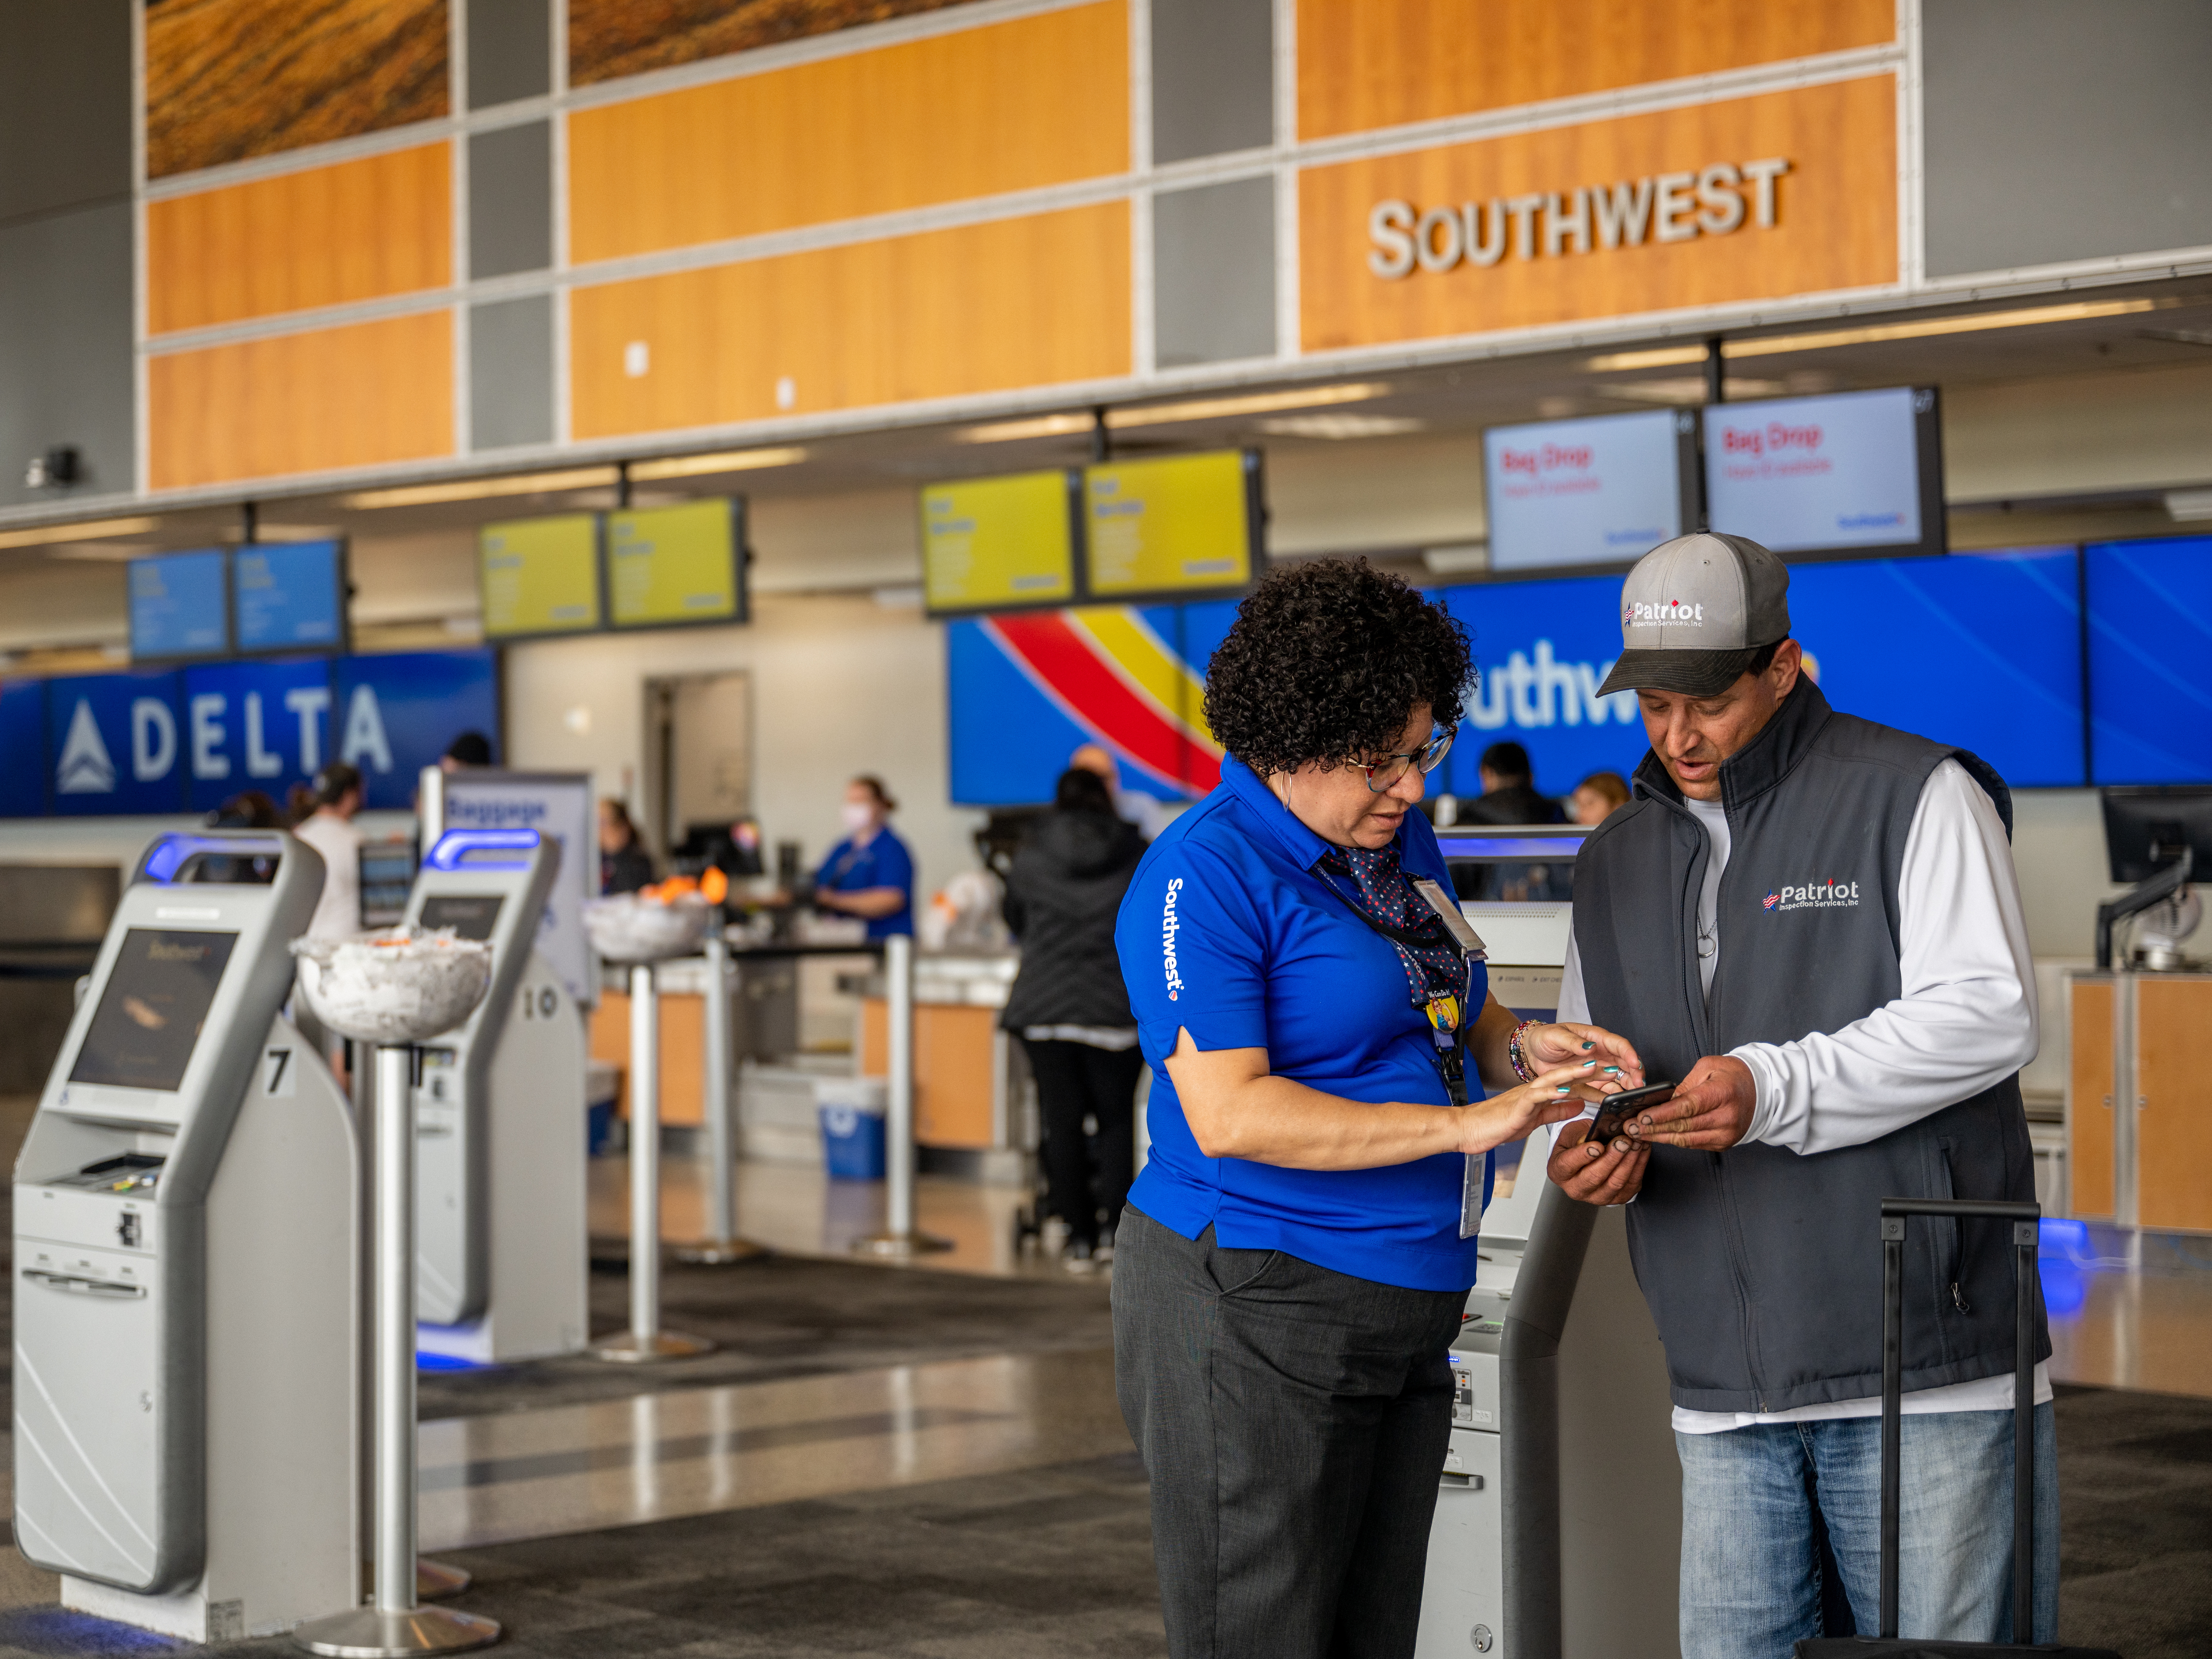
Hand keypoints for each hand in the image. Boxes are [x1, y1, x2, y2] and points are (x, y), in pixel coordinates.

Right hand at [1458, 1059, 1622, 1156]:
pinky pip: (1537, 1096)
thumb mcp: (1536, 1119)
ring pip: (1553, 1079)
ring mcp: (1526, 1096)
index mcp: (1541, 1093)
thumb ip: (1558, 1110)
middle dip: (1590, 1070)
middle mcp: (1535, 1090)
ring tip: (1593, 1067)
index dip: (1592, 1079)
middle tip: (1613, 1065)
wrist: (1470, 1128)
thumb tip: (1579, 1102)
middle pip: (1566, 1075)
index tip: (1613, 1076)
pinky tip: (1566, 1090)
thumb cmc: (1499, 1124)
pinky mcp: (1518, 1105)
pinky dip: (1552, 1092)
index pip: (1570, 1083)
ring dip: (1574, 1073)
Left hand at [1522, 1021, 1643, 1086]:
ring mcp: (1597, 1068)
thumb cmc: (1544, 1038)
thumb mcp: (1555, 1036)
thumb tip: (1590, 1046)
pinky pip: (1604, 1089)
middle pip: (1624, 1062)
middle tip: (1639, 1085)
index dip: (1629, 1053)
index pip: (1618, 1044)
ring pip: (1619, 1077)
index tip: (1635, 1064)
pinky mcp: (1590, 1081)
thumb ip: (1572, 1041)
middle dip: (1635, 1073)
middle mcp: (1600, 1052)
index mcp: (1595, 1037)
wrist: (1532, 1052)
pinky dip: (1611, 1096)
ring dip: (1627, 1086)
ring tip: (1631, 1097)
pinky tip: (1614, 1103)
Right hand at [1547, 1115, 1649, 1203]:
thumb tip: (1601, 1130)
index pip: (1568, 1165)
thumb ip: (1582, 1133)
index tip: (1596, 1146)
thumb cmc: (1578, 1144)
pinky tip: (1642, 1150)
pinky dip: (1639, 1166)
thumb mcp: (1572, 1133)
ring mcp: (1597, 1197)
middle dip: (1611, 1158)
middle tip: (1623, 1142)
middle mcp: (1576, 1189)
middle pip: (1594, 1177)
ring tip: (1636, 1143)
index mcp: (1559, 1171)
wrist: (1588, 1158)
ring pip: (1615, 1182)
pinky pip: (1631, 1184)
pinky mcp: (1617, 1198)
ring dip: (1629, 1161)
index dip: (1583, 1156)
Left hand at [1625, 1054, 1755, 1150]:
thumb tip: (1664, 1101)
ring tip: (1638, 1134)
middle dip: (1654, 1128)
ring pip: (1687, 1139)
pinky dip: (1674, 1140)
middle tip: (1631, 1127)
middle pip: (1684, 1126)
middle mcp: (1727, 1117)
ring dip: (1659, 1138)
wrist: (1760, 1091)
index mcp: (1723, 1093)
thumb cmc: (1732, 1075)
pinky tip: (1657, 1137)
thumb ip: (1685, 1084)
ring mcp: (1726, 1133)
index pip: (1688, 1107)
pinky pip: (1694, 1144)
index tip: (1642, 1117)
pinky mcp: (1724, 1143)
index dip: (1663, 1115)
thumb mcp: (1708, 1067)